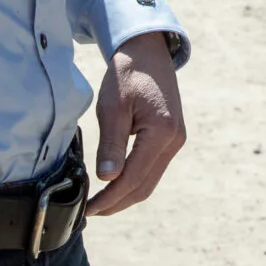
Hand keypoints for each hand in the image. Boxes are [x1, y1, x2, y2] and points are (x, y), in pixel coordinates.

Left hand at [84, 31, 185, 216]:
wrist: (148, 52)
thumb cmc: (128, 74)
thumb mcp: (113, 106)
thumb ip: (111, 143)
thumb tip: (107, 179)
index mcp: (162, 132)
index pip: (133, 178)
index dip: (110, 198)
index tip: (88, 209)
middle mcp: (175, 141)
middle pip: (145, 186)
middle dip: (117, 203)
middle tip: (90, 212)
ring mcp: (176, 141)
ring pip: (150, 181)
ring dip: (125, 195)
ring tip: (99, 204)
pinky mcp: (171, 139)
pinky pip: (152, 169)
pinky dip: (133, 182)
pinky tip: (114, 185)